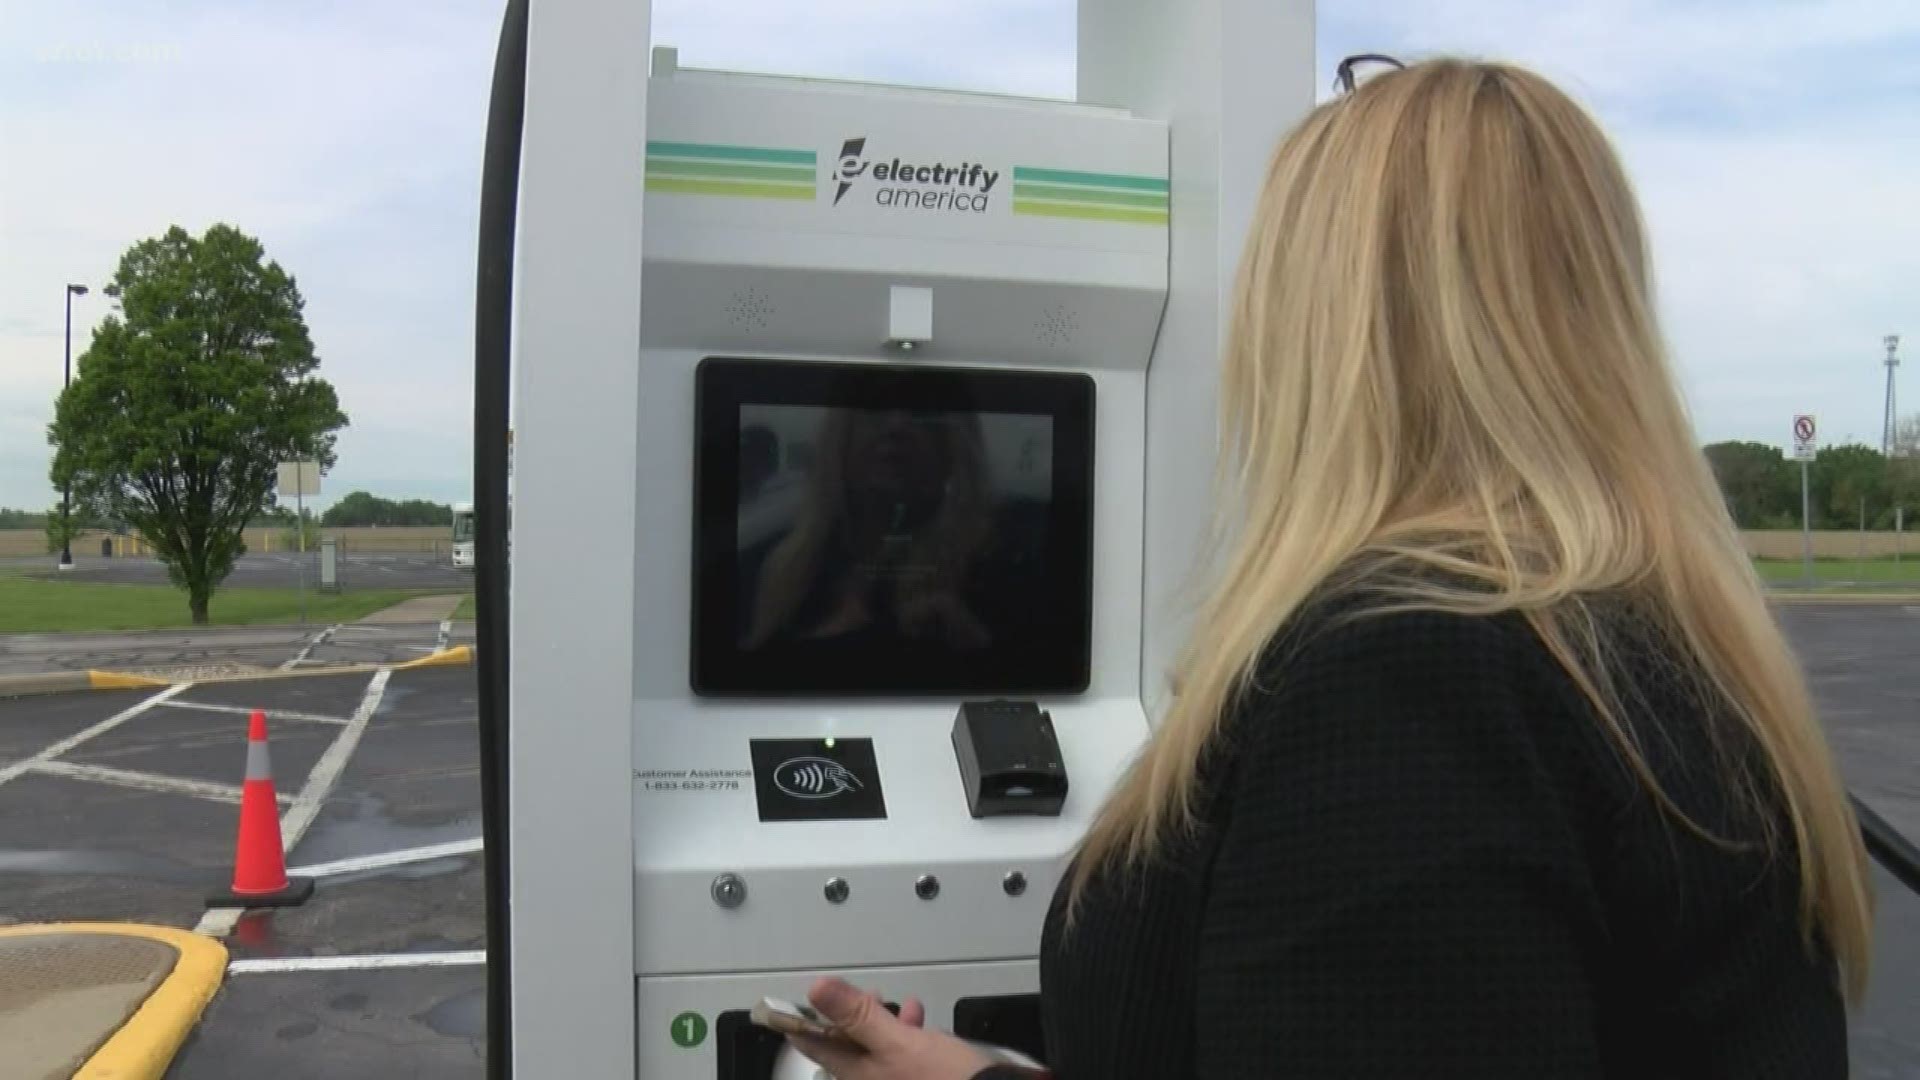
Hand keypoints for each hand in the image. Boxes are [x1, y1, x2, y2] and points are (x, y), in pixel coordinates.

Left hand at [787, 976, 993, 1079]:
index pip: (814, 1045)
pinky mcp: (919, 1077)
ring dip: (879, 1020)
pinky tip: (920, 1018)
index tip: (798, 998)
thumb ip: (856, 1014)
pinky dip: (903, 1031)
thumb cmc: (943, 1078)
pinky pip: (899, 1052)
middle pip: (846, 1045)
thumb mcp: (896, 1041)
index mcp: (857, 1074)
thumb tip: (817, 988)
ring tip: (891, 1002)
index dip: (804, 1019)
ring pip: (874, 1047)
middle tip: (857, 995)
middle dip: (851, 1015)